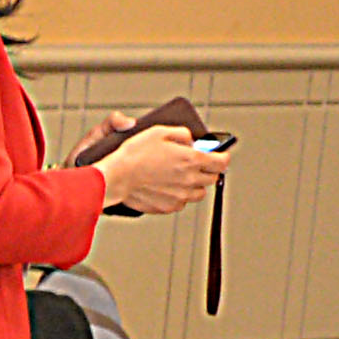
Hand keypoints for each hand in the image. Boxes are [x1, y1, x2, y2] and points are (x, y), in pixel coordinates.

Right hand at [99, 126, 222, 212]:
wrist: (116, 177)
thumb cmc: (133, 155)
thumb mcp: (158, 131)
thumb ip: (182, 133)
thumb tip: (191, 140)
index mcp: (192, 159)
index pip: (222, 162)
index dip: (222, 157)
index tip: (220, 156)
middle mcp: (191, 179)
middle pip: (213, 178)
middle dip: (208, 170)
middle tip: (197, 165)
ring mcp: (181, 195)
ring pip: (199, 193)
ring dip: (195, 185)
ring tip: (182, 178)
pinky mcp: (169, 206)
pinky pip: (182, 203)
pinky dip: (179, 195)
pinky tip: (167, 187)